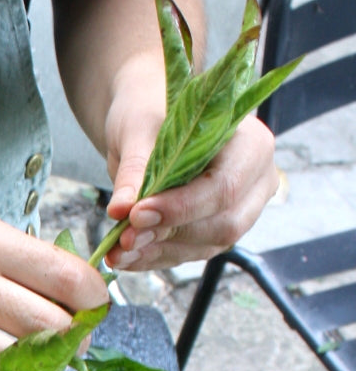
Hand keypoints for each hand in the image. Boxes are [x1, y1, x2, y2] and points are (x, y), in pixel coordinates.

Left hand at [104, 99, 279, 270]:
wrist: (146, 123)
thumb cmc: (150, 113)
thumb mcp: (138, 131)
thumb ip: (135, 170)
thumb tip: (120, 210)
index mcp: (251, 144)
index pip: (226, 187)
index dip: (182, 208)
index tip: (137, 214)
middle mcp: (254, 181)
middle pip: (224, 224)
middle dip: (169, 234)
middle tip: (123, 237)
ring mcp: (238, 210)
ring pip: (205, 246)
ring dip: (156, 252)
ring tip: (116, 250)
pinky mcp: (212, 232)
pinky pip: (186, 254)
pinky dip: (152, 258)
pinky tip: (122, 256)